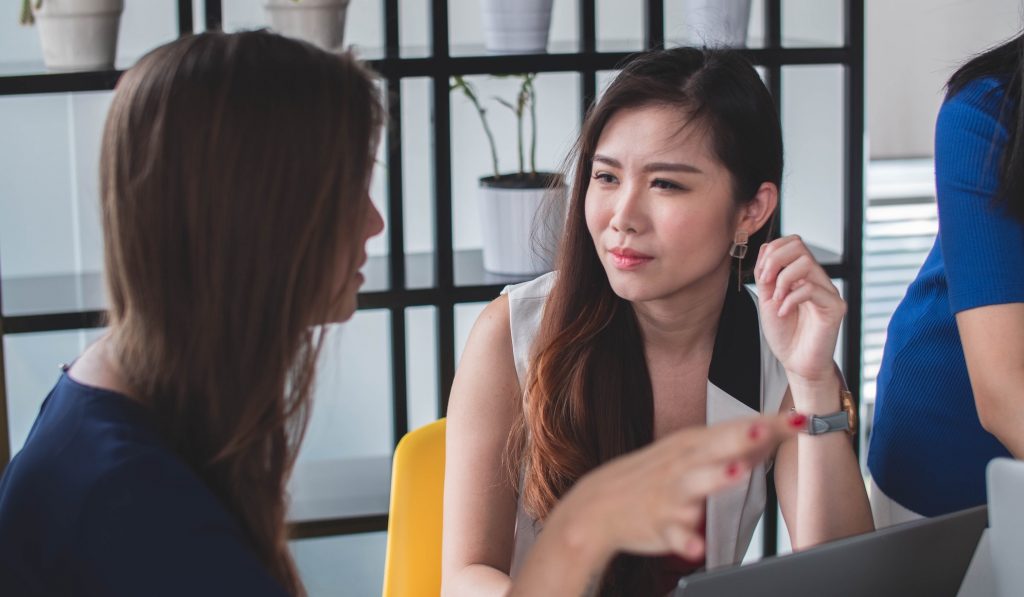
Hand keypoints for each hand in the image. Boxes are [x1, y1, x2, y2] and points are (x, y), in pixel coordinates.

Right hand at [546, 414, 802, 563]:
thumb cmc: (650, 477)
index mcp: (693, 444)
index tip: (802, 418)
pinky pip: (673, 535)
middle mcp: (682, 464)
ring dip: (715, 477)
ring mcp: (670, 494)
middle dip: (740, 437)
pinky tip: (696, 547)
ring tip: (736, 472)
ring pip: (693, 485)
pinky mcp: (658, 524)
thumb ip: (730, 446)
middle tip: (767, 428)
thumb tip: (772, 433)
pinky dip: (684, 540)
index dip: (770, 424)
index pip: (737, 428)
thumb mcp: (688, 453)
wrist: (598, 505)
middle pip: (715, 446)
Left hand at [753, 235, 845, 386]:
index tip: (761, 275)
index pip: (792, 242)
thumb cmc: (784, 333)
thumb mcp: (767, 299)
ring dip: (783, 279)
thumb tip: (767, 249)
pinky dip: (791, 299)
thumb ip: (767, 275)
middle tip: (766, 283)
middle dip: (775, 260)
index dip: (772, 251)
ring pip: (806, 263)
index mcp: (802, 274)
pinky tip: (783, 313)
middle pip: (799, 245)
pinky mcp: (835, 307)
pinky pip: (812, 289)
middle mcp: (818, 278)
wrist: (796, 362)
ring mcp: (828, 291)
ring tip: (776, 300)